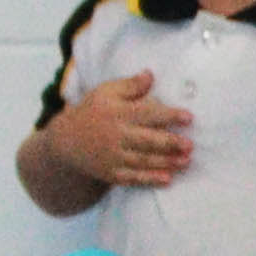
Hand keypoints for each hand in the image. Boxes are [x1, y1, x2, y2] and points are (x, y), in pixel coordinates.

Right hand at [45, 71, 192, 188]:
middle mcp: (115, 135)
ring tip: (186, 161)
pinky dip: (149, 179)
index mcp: (117, 113)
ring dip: (166, 162)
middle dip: (169, 143)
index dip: (169, 115)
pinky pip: (132, 178)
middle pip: (147, 140)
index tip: (189, 117)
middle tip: (190, 145)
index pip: (147, 113)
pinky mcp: (110, 173)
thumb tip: (150, 75)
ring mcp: (112, 156)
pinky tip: (167, 179)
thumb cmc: (92, 111)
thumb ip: (129, 85)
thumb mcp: (105, 92)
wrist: (65, 141)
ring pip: (143, 160)